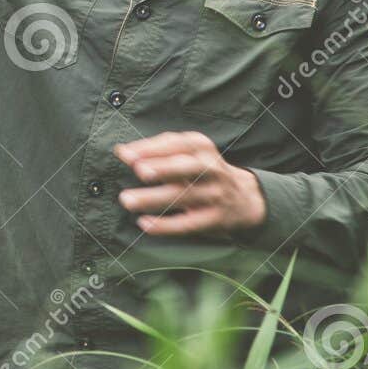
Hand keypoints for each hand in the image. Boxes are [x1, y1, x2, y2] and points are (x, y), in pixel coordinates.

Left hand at [114, 130, 267, 235]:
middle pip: (186, 167)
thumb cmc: (202, 170)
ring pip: (184, 195)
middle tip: (140, 171)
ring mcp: (215, 194)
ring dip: (154, 198)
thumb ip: (155, 150)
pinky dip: (166, 225)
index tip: (125, 154)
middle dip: (163, 168)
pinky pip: (188, 223)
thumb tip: (122, 152)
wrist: (245, 198)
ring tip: (127, 200)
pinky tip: (144, 223)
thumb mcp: (186, 152)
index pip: (176, 143)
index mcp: (200, 146)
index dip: (151, 148)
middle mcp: (211, 168)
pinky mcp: (215, 218)